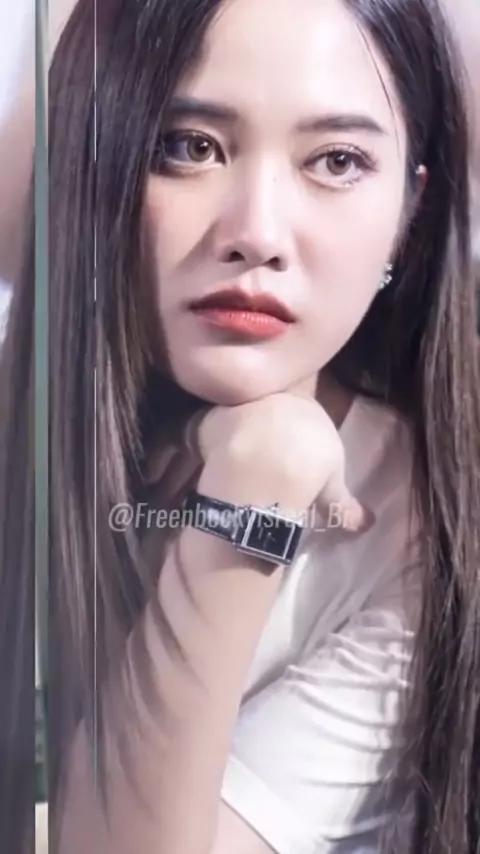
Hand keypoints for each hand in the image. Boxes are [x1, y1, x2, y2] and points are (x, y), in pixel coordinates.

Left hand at [188, 392, 369, 533]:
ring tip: (230, 457)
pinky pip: (209, 425)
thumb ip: (344, 504)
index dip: (293, 431)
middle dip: (262, 425)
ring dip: (234, 430)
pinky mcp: (215, 415)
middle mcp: (278, 399)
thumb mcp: (331, 490)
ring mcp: (246, 404)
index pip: (302, 412)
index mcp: (310, 409)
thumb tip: (368, 523)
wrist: (271, 463)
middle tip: (256, 454)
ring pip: (239, 412)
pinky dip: (207, 439)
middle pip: (268, 407)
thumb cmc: (310, 471)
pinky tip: (206, 457)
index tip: (287, 452)